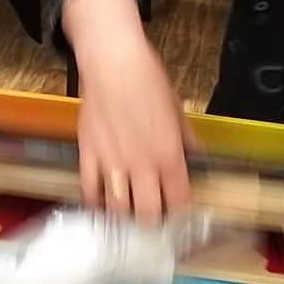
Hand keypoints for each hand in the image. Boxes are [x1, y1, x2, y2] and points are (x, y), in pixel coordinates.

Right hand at [65, 0, 191, 223]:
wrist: (112, 59)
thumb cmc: (146, 77)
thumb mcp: (177, 109)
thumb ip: (186, 139)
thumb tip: (196, 156)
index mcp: (168, 153)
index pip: (180, 201)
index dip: (182, 216)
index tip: (181, 219)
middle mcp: (141, 164)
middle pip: (148, 214)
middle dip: (154, 224)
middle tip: (155, 223)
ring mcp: (112, 162)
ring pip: (118, 210)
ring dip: (125, 219)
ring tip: (130, 219)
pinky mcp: (88, 154)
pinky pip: (89, 191)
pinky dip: (95, 203)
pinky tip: (102, 205)